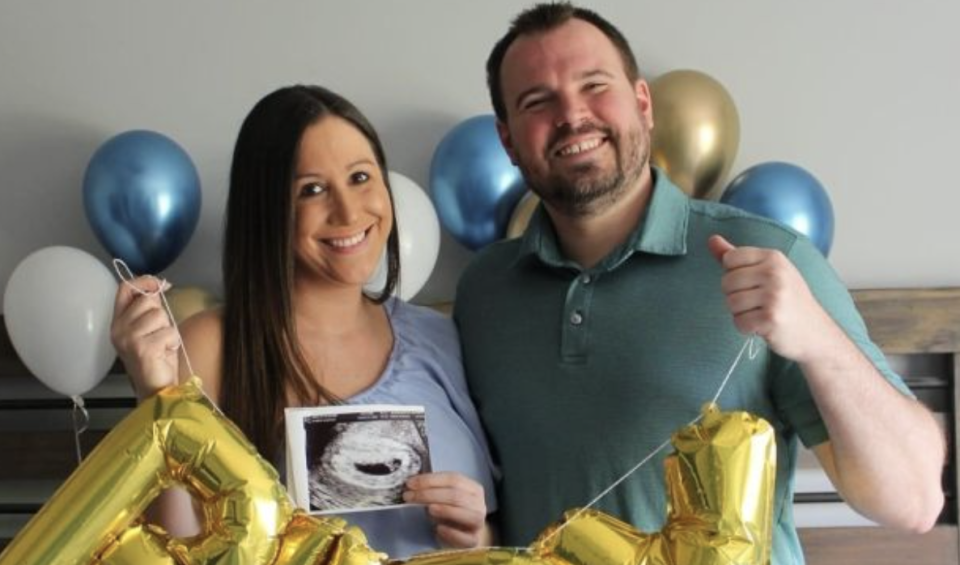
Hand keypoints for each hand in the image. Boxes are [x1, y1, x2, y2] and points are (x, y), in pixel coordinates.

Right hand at [110, 276, 179, 398]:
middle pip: (148, 301)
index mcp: (118, 321)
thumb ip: (150, 308)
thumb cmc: (156, 359)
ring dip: (168, 330)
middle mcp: (118, 328)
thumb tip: (160, 284)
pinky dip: (173, 342)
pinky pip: (169, 331)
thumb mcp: (151, 328)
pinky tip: (164, 353)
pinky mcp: (142, 347)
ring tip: (162, 346)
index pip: (125, 289)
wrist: (157, 389)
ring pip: (160, 315)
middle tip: (159, 336)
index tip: (162, 285)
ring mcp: (128, 337)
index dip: (144, 281)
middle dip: (162, 315)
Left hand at [404, 472, 486, 547]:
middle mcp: (478, 504)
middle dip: (429, 494)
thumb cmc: (451, 511)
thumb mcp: (443, 497)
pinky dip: (451, 533)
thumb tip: (412, 484)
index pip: (453, 479)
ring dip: (446, 510)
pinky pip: (465, 537)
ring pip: (467, 514)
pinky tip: (438, 529)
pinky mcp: (473, 540)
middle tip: (410, 497)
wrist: (463, 533)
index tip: (410, 483)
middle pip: (456, 495)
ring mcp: (478, 523)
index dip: (430, 480)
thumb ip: (433, 489)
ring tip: (428, 509)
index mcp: (472, 488)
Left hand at [708, 235, 832, 362]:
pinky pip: (739, 322)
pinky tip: (763, 326)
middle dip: (736, 295)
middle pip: (726, 281)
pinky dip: (747, 328)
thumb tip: (712, 240)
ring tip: (761, 313)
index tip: (753, 283)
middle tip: (759, 302)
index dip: (734, 274)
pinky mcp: (771, 319)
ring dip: (741, 313)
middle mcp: (775, 273)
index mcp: (773, 257)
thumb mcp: (768, 271)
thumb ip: (738, 257)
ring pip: (731, 303)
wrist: (816, 333)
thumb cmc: (788, 300)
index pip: (730, 258)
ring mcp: (774, 296)